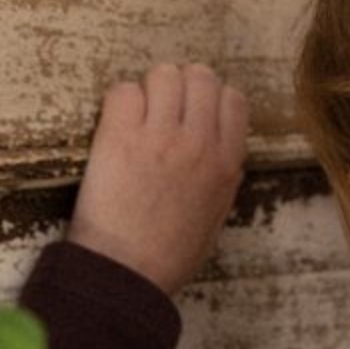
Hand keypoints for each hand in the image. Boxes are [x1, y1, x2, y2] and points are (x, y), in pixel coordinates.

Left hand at [67, 62, 247, 296]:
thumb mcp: (214, 220)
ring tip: (138, 117)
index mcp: (227, 166)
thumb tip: (223, 157)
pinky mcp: (120, 137)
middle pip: (201, 77)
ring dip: (150, 90)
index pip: (233, 99)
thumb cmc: (167, 257)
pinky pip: (124, 90)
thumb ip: (222, 181)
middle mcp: (199, 144)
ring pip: (163, 74)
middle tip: (162, 110)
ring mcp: (160, 137)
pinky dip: (119, 102)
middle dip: (181, 87)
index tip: (194, 114)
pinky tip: (115, 128)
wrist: (126, 274)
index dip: (211, 100)